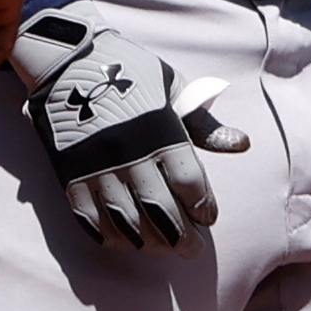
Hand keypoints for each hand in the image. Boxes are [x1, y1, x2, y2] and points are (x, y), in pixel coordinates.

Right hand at [14, 7, 252, 250]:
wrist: (69, 60)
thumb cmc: (129, 71)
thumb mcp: (173, 88)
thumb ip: (204, 124)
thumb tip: (241, 144)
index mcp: (160, 131)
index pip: (190, 183)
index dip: (203, 207)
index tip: (208, 217)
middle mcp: (130, 154)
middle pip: (162, 210)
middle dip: (182, 237)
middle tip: (192, 249)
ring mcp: (97, 167)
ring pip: (127, 221)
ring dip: (148, 242)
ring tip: (162, 249)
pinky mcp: (70, 174)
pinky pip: (89, 217)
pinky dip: (108, 235)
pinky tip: (124, 241)